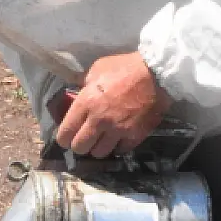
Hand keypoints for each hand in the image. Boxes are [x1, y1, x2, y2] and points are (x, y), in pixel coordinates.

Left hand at [49, 53, 171, 158]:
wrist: (157, 74)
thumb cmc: (125, 67)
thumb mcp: (97, 68)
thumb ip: (84, 82)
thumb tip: (77, 91)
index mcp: (86, 103)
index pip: (65, 132)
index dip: (63, 139)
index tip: (65, 138)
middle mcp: (99, 120)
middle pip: (80, 147)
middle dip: (79, 146)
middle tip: (83, 140)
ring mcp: (118, 130)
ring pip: (99, 153)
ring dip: (98, 148)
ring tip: (100, 141)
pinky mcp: (135, 136)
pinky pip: (120, 150)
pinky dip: (117, 147)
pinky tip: (118, 139)